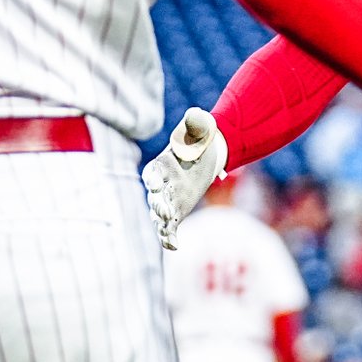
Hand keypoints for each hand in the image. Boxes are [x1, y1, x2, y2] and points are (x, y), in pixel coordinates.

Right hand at [141, 107, 227, 248]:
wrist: (209, 152)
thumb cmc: (200, 137)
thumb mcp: (199, 126)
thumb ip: (196, 123)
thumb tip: (195, 115)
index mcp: (161, 163)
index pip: (152, 173)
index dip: (153, 179)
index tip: (157, 184)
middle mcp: (160, 183)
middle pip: (154, 196)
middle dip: (158, 203)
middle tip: (165, 210)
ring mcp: (168, 198)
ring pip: (159, 214)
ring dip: (161, 223)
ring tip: (167, 230)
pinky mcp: (177, 210)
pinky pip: (170, 226)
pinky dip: (169, 237)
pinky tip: (174, 246)